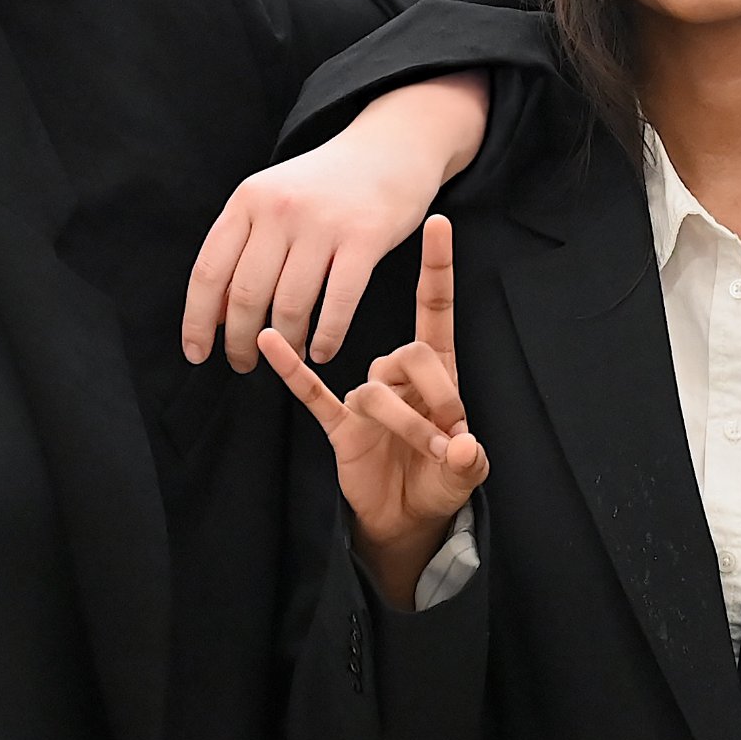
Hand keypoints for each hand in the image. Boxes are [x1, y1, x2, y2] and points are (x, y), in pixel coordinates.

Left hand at [185, 72, 485, 370]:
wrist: (389, 148)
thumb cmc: (324, 187)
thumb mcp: (272, 201)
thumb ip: (242, 249)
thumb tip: (212, 315)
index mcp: (248, 200)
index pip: (208, 271)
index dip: (196, 320)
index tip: (196, 354)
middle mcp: (280, 209)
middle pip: (245, 295)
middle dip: (239, 341)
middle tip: (243, 364)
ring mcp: (323, 222)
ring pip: (289, 305)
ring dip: (285, 343)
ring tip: (287, 356)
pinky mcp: (366, 237)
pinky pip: (338, 303)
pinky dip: (326, 337)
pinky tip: (322, 351)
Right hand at [261, 215, 490, 609]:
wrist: (406, 517)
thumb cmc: (440, 481)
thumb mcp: (468, 473)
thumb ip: (470, 460)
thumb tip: (464, 446)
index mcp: (436, 370)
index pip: (434, 307)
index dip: (437, 266)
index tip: (438, 221)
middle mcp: (397, 372)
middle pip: (410, 352)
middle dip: (434, 395)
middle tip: (452, 437)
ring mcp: (365, 394)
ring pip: (376, 388)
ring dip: (405, 421)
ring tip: (429, 453)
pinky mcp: (338, 422)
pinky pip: (311, 392)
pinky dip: (292, 369)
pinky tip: (271, 344)